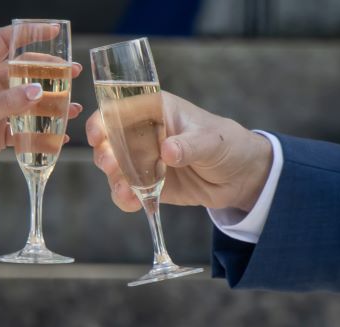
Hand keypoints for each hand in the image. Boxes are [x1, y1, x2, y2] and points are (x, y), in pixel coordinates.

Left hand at [0, 26, 82, 210]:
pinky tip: (61, 134)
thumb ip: (7, 102)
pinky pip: (25, 128)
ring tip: (73, 107)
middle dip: (48, 72)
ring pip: (27, 101)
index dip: (26, 34)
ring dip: (50, 104)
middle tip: (73, 73)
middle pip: (22, 72)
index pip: (2, 42)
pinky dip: (42, 131)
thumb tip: (38, 90)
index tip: (52, 32)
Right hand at [87, 91, 271, 213]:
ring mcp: (143, 160)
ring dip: (114, 180)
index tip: (99, 136)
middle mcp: (143, 134)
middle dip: (106, 154)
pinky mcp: (148, 184)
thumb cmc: (228, 144)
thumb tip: (167, 151)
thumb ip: (190, 145)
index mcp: (155, 111)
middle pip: (109, 142)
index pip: (119, 110)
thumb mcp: (212, 141)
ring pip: (115, 169)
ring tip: (124, 191)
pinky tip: (133, 202)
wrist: (240, 177)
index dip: (103, 121)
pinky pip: (128, 192)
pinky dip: (126, 199)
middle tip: (112, 165)